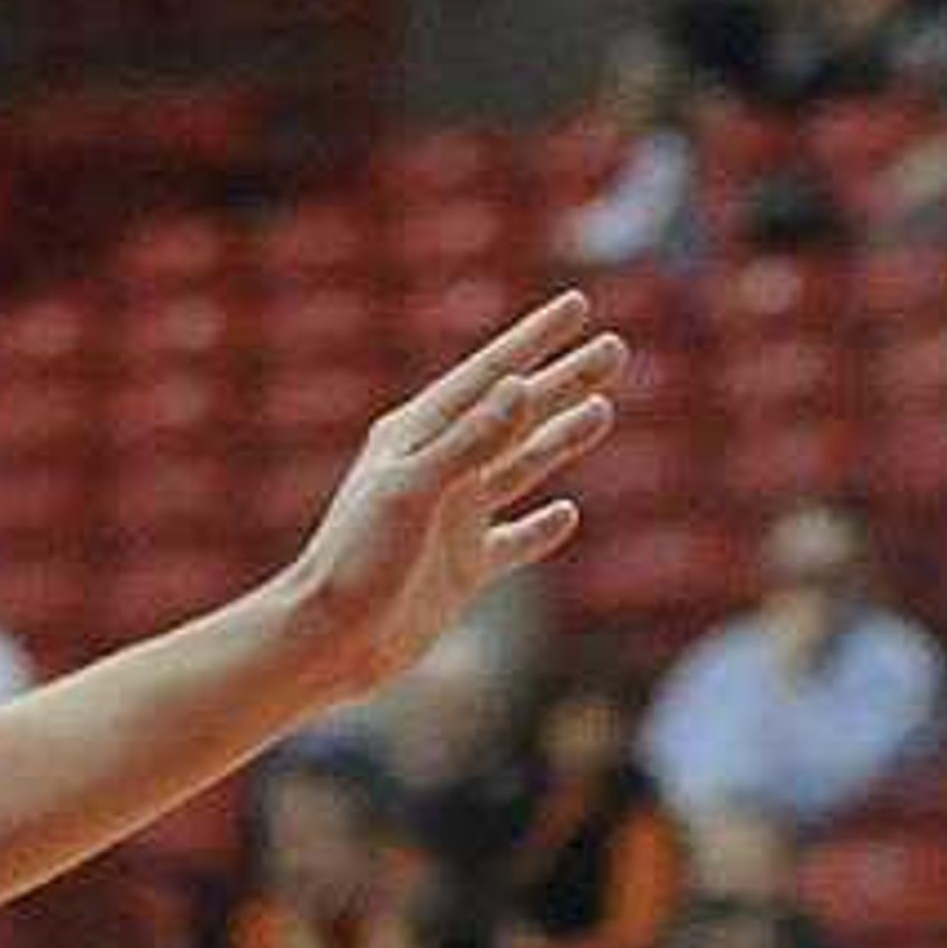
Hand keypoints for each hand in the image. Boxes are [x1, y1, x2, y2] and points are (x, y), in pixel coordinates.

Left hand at [275, 294, 622, 705]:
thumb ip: (469, 440)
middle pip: (516, 414)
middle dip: (565, 380)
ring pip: (521, 467)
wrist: (330, 642)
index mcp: (418, 435)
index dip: (535, 339)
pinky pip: (512, 540)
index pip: (490, 375)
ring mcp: (452, 519)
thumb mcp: (412, 491)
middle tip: (615, 348)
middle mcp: (439, 468)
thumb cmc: (357, 560)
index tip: (577, 305)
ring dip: (562, 438)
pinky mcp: (461, 568)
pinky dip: (540, 528)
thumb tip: (520, 386)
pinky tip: (566, 515)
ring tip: (604, 410)